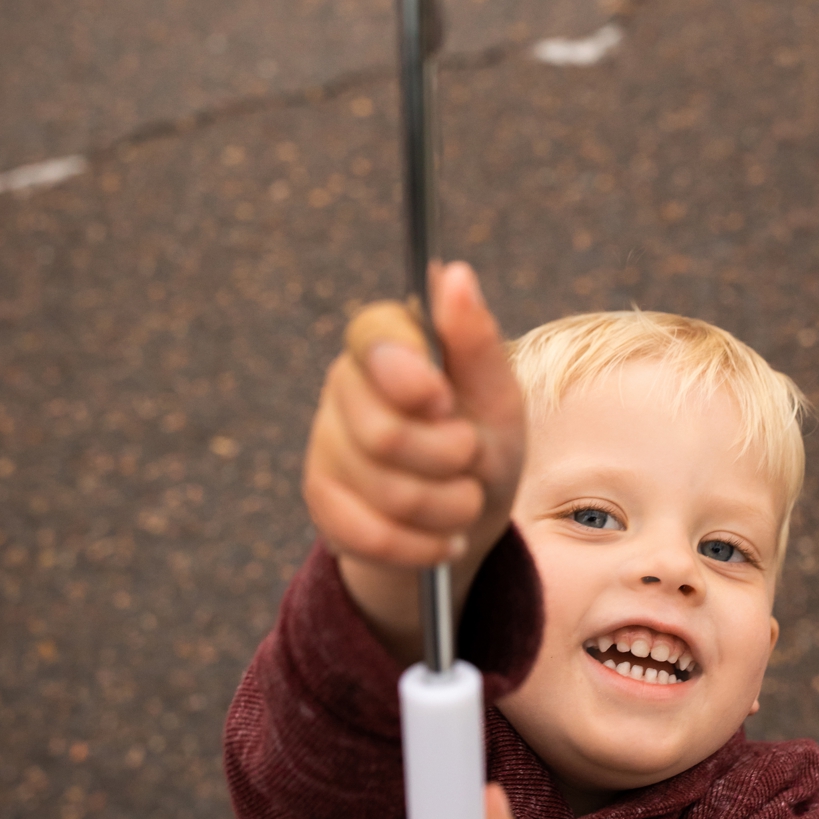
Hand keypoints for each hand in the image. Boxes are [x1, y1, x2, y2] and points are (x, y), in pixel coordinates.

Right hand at [303, 260, 524, 656]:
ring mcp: (326, 443)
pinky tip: (442, 540)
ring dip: (448, 507)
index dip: (409, 374)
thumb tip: (454, 273)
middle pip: (384, 432)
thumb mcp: (498, 396)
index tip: (444, 400)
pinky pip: (369, 533)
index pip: (373, 335)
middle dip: (450, 459)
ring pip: (384, 489)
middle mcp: (345, 385)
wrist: (461, 521)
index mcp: (388, 344)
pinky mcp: (320, 499)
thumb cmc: (484, 443)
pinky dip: (421, 545)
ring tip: (465, 501)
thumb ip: (475, 342)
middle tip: (471, 459)